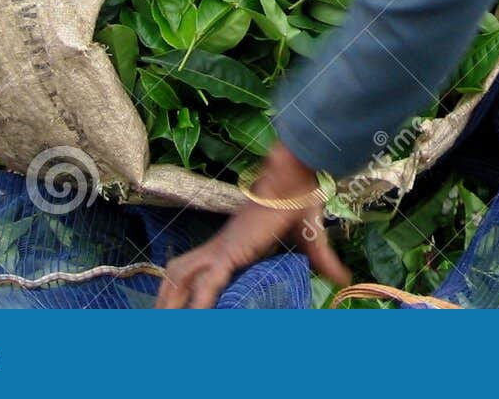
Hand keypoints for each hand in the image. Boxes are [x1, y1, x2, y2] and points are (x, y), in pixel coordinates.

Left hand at [155, 142, 349, 308]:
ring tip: (159, 325)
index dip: (185, 285)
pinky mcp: (229, 253)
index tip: (176, 306)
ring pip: (180, 277)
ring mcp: (221, 249)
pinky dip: (197, 304)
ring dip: (168, 301)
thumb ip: (320, 258)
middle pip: (179, 272)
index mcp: (232, 244)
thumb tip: (342, 277)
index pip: (199, 266)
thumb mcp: (309, 237)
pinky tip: (191, 321)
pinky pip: (207, 284)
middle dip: (165, 297)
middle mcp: (220, 247)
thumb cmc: (298, 198)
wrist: (293, 174)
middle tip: (155, 321)